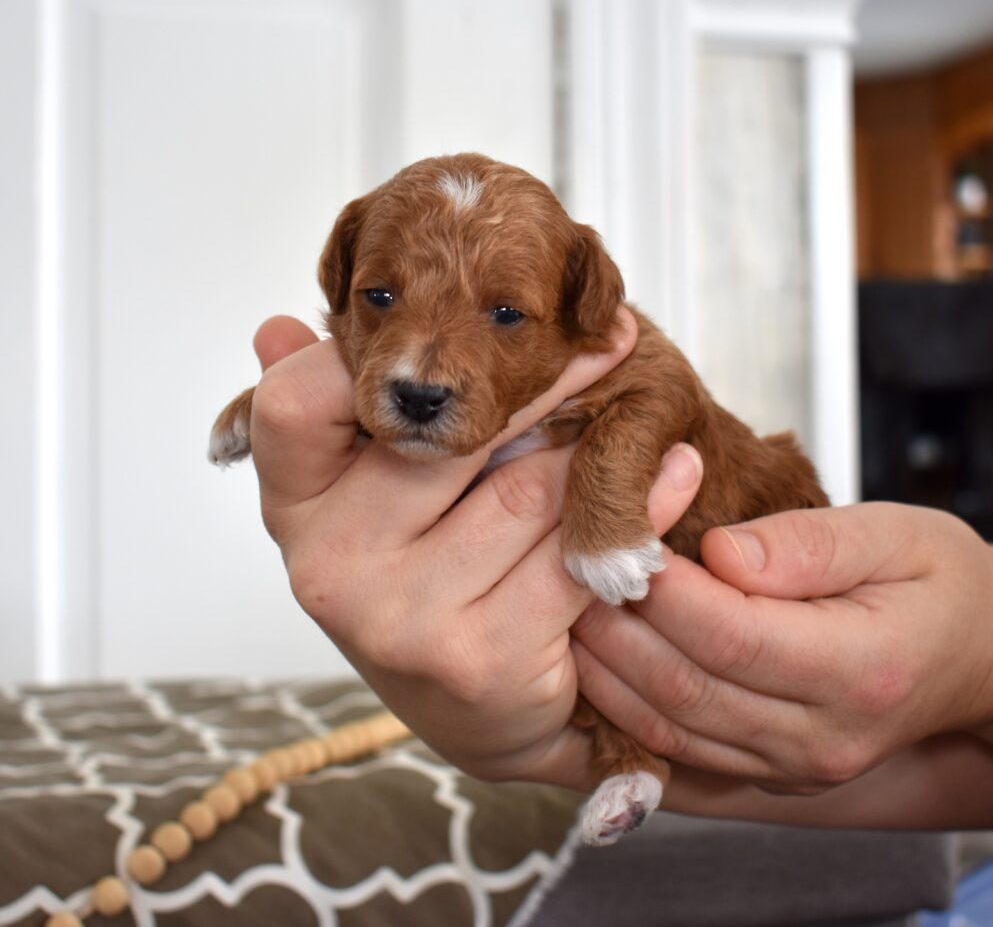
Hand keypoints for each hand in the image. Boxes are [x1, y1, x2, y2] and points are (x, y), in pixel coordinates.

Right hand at [244, 310, 704, 786]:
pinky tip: (673, 471)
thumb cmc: (424, 579)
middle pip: (448, 434)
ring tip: (633, 410)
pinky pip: (576, 551)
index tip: (454, 329)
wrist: (476, 713)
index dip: (361, 355)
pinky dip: (635, 505)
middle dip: (543, 386)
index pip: (293, 403)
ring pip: (528, 487)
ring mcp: (401, 618)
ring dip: (591, 446)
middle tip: (609, 345)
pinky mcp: (480, 659)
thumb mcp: (367, 501)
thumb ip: (334, 416)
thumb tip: (273, 326)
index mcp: (294, 511)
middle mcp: (331, 565)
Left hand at [573, 501, 992, 794]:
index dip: (664, 589)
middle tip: (570, 569)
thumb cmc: (936, 581)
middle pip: (688, 686)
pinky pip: (678, 749)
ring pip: (670, 727)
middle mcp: (823, 735)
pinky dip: (626, 708)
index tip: (620, 536)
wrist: (972, 653)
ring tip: (566, 608)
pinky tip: (593, 662)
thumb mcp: (894, 536)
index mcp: (862, 669)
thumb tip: (718, 552)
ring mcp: (793, 765)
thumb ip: (807, 544)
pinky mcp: (768, 772)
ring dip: (607, 670)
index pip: (734, 633)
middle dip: (617, 626)